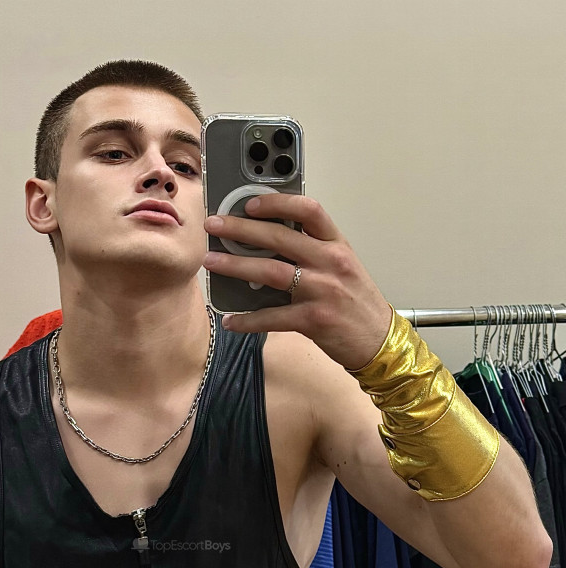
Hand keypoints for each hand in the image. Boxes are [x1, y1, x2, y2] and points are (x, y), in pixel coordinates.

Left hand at [202, 193, 392, 371]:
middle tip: (215, 225)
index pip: (308, 210)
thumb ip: (313, 252)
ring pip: (271, 271)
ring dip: (236, 265)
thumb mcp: (342, 267)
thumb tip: (268, 244)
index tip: (250, 203)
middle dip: (241, 229)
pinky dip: (248, 321)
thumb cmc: (357, 303)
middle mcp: (330, 262)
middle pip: (279, 237)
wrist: (379, 340)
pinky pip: (272, 317)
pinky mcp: (313, 319)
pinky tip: (231, 321)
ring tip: (212, 262)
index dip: (276, 203)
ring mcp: (322, 290)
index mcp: (337, 245)